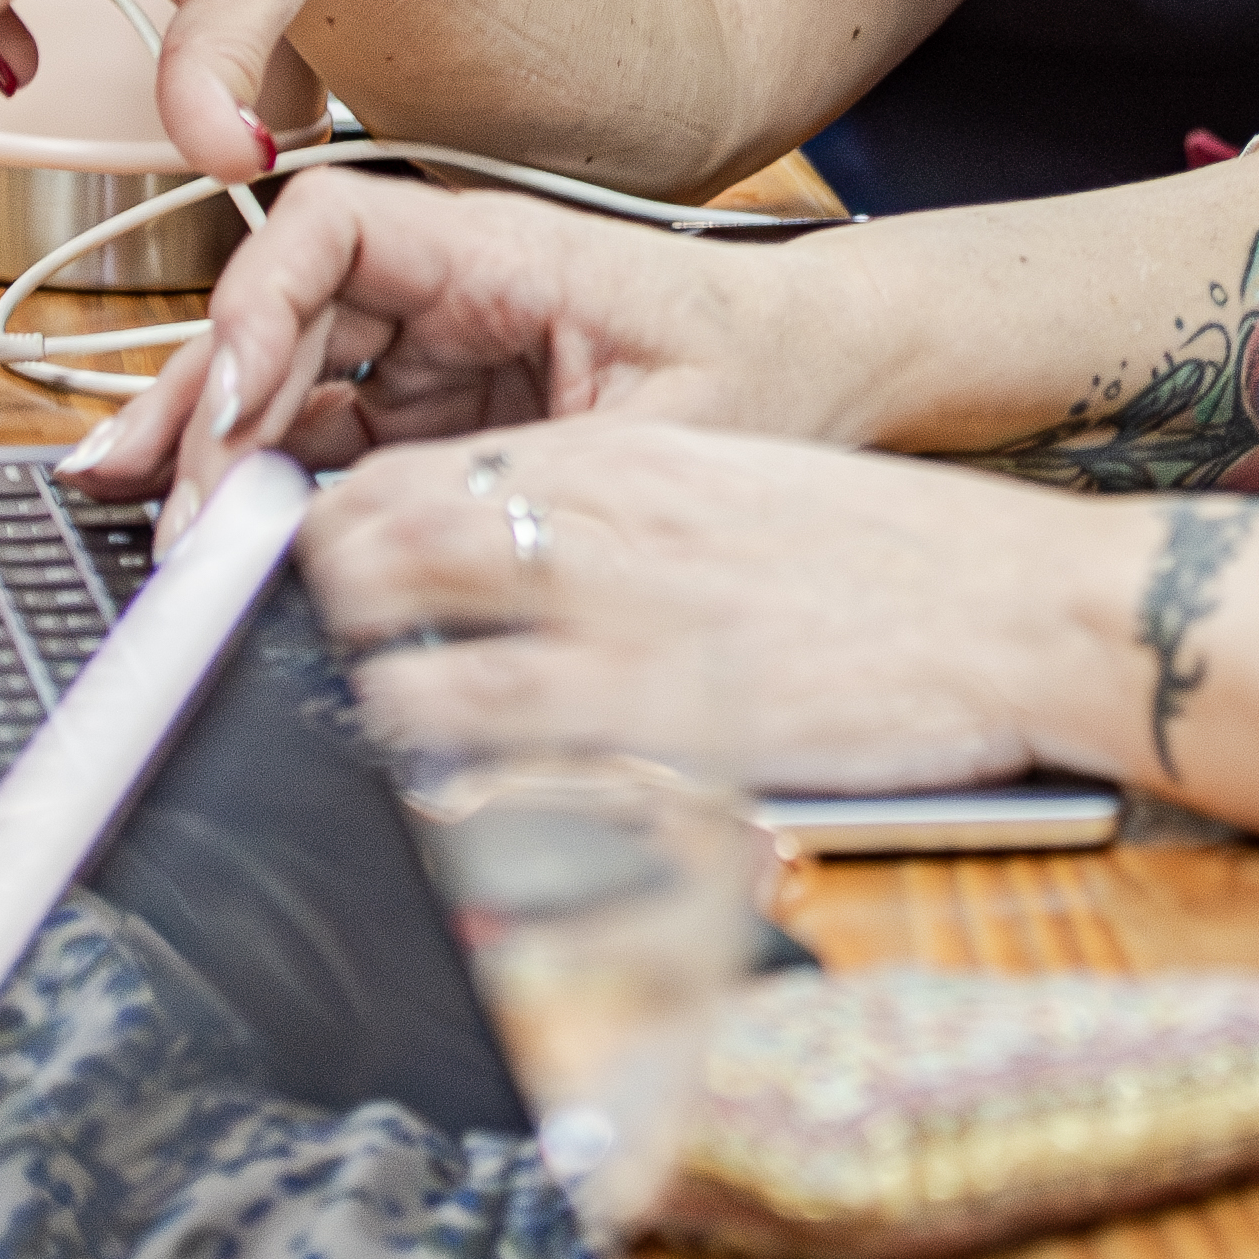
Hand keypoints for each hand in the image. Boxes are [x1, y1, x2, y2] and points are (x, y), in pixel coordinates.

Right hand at [67, 160, 859, 539]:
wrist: (833, 365)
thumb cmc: (768, 370)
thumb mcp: (664, 440)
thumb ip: (525, 483)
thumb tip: (382, 543)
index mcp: (500, 250)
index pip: (332, 228)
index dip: (257, 306)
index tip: (230, 409)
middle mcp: (450, 282)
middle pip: (284, 311)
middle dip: (209, 402)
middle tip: (169, 513)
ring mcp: (436, 343)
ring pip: (289, 374)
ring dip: (212, 440)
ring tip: (126, 507)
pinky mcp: (437, 403)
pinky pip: (327, 429)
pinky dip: (262, 476)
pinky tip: (205, 522)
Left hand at [302, 421, 1111, 794]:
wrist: (1026, 602)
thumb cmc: (892, 559)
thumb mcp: (735, 492)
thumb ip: (614, 517)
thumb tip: (502, 549)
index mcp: (624, 460)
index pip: (416, 472)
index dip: (319, 530)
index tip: (272, 573)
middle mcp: (601, 526)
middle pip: (382, 543)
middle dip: (289, 602)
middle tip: (232, 653)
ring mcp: (624, 625)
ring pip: (410, 641)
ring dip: (330, 687)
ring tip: (276, 729)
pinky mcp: (661, 722)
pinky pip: (494, 747)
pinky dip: (418, 770)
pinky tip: (385, 798)